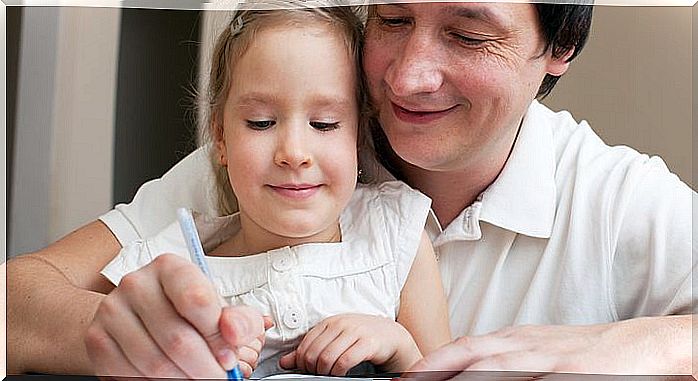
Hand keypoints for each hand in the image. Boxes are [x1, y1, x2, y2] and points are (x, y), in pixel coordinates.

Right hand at [85, 254, 266, 378]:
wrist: (138, 314)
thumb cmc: (184, 310)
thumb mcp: (218, 308)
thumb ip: (238, 319)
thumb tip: (235, 331)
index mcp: (170, 268)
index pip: (197, 300)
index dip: (219, 336)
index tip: (230, 356)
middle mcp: (136, 284)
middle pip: (177, 339)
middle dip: (205, 368)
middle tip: (218, 377)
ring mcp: (112, 311)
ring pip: (154, 363)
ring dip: (183, 380)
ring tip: (197, 378)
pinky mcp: (97, 339)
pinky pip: (128, 375)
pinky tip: (172, 379)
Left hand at [279, 313, 420, 375]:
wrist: (391, 335)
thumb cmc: (361, 337)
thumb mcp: (334, 340)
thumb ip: (310, 349)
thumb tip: (285, 362)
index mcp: (330, 321)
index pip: (306, 344)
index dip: (302, 362)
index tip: (306, 370)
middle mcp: (341, 324)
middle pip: (314, 353)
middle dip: (312, 369)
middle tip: (317, 375)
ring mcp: (355, 332)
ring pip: (327, 358)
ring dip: (325, 373)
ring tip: (329, 376)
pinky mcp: (368, 343)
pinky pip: (345, 361)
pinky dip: (339, 372)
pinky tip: (341, 374)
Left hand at [406, 316, 692, 379]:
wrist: (640, 343)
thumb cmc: (584, 349)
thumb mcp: (538, 349)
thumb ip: (505, 359)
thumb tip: (469, 374)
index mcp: (515, 339)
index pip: (465, 347)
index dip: (434, 361)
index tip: (409, 376)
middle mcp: (526, 346)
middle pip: (473, 356)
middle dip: (437, 370)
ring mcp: (549, 359)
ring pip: (498, 370)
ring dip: (466, 379)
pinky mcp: (574, 372)